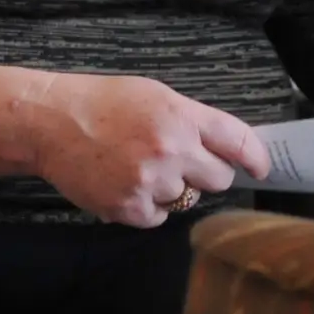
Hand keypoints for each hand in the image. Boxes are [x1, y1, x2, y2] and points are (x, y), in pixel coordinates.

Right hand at [19, 73, 270, 226]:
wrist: (52, 123)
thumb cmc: (106, 103)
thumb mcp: (157, 96)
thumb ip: (193, 120)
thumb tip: (227, 148)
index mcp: (183, 117)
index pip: (239, 141)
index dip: (256, 158)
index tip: (261, 169)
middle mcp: (173, 150)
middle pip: (219, 179)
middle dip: (208, 174)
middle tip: (183, 164)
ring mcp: (151, 182)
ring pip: (187, 199)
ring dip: (172, 190)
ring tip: (141, 168)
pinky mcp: (128, 208)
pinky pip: (158, 218)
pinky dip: (147, 207)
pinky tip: (126, 184)